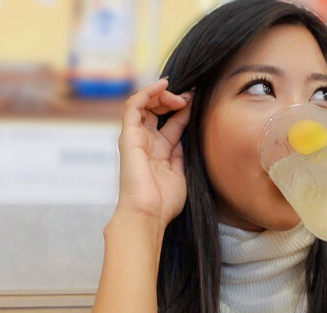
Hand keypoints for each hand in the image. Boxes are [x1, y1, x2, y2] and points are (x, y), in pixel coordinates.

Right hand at [115, 78, 191, 227]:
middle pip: (157, 109)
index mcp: (159, 150)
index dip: (185, 109)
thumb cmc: (164, 201)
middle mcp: (146, 142)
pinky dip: (148, 92)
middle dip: (174, 99)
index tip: (198, 101)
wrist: (149, 213)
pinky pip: (134, 106)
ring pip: (144, 104)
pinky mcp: (128, 135)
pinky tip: (164, 85)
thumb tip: (186, 136)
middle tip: (190, 98)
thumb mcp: (180, 172)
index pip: (171, 122)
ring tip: (179, 96)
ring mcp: (136, 137)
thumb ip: (180, 153)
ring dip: (162, 94)